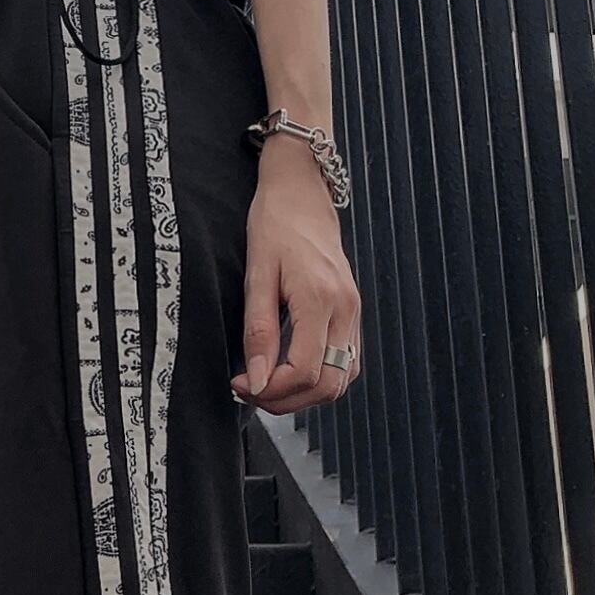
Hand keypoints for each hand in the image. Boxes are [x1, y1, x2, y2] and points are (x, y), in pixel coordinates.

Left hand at [232, 137, 360, 414]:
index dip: (270, 390)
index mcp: (321, 299)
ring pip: (339, 381)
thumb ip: (259, 331)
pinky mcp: (353, 314)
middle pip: (326, 385)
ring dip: (303, 396)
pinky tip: (290, 372)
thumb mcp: (257, 275)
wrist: (303, 193)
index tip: (240, 384)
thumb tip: (257, 380)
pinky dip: (318, 380)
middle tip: (251, 391)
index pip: (304, 371)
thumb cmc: (274, 226)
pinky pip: (344, 365)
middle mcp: (345, 310)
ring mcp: (354, 313)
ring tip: (267, 384)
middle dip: (286, 401)